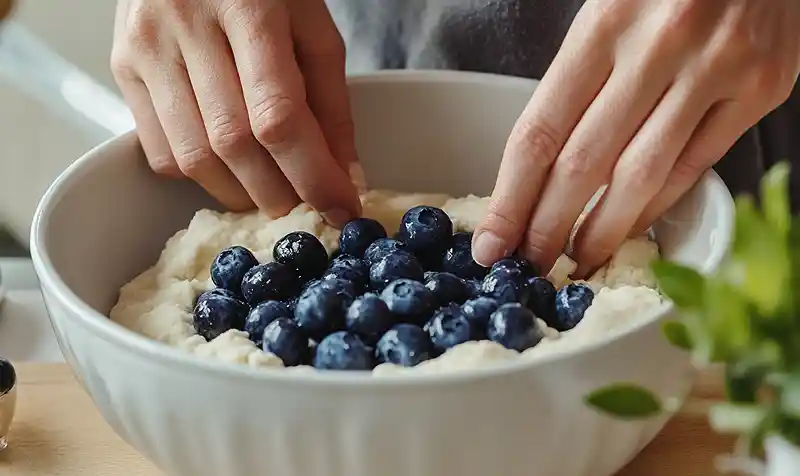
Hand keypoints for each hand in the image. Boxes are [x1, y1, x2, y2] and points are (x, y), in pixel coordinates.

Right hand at [111, 0, 361, 225]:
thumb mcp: (311, 24)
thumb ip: (331, 99)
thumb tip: (343, 174)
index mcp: (249, 6)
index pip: (279, 115)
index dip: (313, 174)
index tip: (340, 209)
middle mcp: (187, 24)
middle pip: (233, 142)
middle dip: (278, 192)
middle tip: (305, 208)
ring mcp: (146, 46)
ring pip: (192, 155)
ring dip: (238, 193)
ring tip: (269, 195)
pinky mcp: (122, 65)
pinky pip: (159, 148)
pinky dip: (199, 174)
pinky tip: (226, 167)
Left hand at [473, 0, 799, 275]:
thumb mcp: (607, 7)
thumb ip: (578, 77)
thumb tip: (540, 167)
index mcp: (603, 22)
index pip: (540, 132)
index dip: (511, 199)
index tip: (492, 243)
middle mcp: (658, 46)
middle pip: (584, 164)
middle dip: (548, 227)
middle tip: (529, 265)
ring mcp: (716, 68)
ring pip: (642, 176)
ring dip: (602, 230)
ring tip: (576, 260)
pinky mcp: (762, 87)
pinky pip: (696, 165)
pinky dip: (658, 204)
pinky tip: (631, 227)